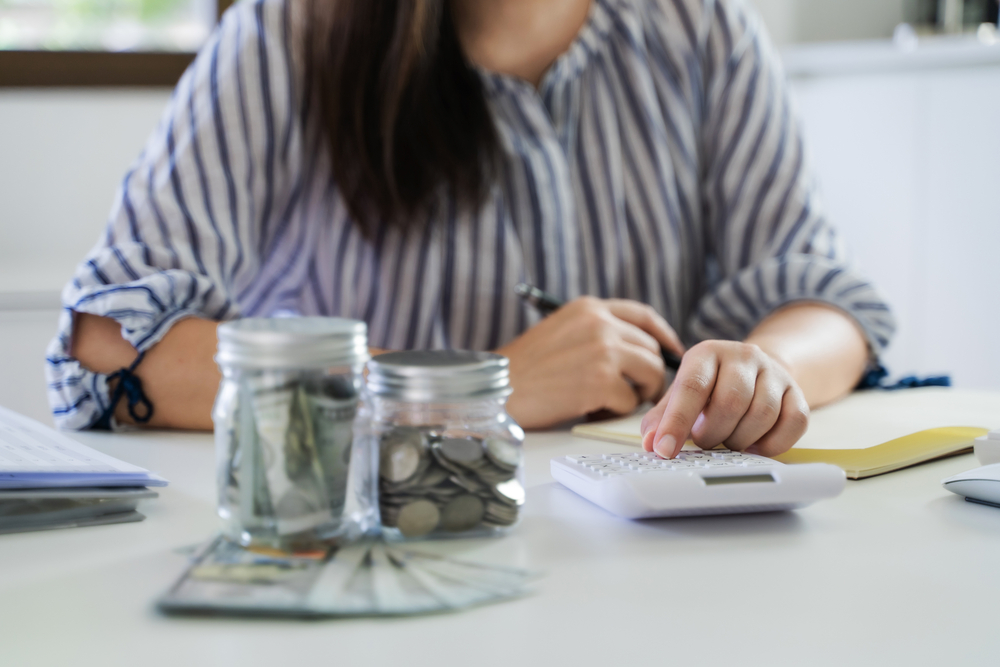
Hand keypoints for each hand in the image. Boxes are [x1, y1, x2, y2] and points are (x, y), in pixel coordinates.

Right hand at [498, 296, 684, 428]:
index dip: (664, 335)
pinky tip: (592, 410)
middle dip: (649, 374)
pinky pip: (630, 401)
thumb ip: (595, 331)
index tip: (673, 352)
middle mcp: (599, 324)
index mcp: (589, 308)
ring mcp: (602, 351)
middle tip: (636, 393)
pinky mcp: (601, 382)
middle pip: (652, 349)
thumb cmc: (523, 368)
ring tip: (612, 401)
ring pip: (651, 374)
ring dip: (638, 393)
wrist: (497, 389)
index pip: (644, 315)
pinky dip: (615, 411)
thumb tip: (636, 349)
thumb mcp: (560, 331)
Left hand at [639, 340, 808, 457]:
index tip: (664, 450)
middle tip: (705, 440)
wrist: (755, 371)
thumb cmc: (711, 387)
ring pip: (762, 415)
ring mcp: (774, 373)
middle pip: (730, 402)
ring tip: (727, 439)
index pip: (692, 387)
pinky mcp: (797, 393)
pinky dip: (771, 444)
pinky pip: (793, 424)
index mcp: (707, 353)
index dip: (677, 422)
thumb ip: (663, 417)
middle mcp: (743, 356)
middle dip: (713, 434)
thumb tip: (651, 443)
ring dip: (740, 440)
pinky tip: (754, 444)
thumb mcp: (681, 394)